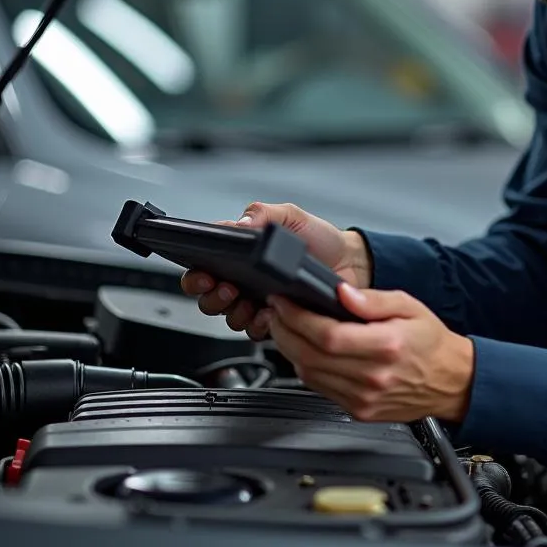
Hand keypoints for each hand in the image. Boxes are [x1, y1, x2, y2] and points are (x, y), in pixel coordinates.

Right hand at [179, 202, 371, 338]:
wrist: (351, 263)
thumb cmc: (319, 238)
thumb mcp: (290, 216)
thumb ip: (263, 214)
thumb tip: (240, 223)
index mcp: (241, 255)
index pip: (202, 267)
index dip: (196, 275)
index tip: (205, 274)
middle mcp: (244, 281)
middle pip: (208, 298)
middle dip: (211, 296)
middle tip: (227, 288)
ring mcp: (258, 303)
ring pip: (229, 318)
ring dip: (234, 312)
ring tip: (248, 301)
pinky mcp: (276, 321)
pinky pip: (255, 332)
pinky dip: (258, 326)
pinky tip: (270, 314)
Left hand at [267, 282, 474, 423]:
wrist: (451, 381)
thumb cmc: (431, 343)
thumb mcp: (409, 306)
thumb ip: (373, 299)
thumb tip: (342, 291)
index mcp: (386, 346)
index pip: (327, 335)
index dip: (298, 318)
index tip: (284, 302)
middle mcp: (373, 376)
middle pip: (310, 357)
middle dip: (284, 331)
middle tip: (277, 312)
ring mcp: (364, 398)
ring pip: (309, 376)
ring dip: (289, 350)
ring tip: (286, 328)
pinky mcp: (359, 411)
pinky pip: (320, 389)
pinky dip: (306, 368)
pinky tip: (306, 351)